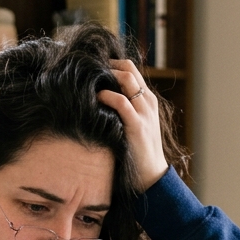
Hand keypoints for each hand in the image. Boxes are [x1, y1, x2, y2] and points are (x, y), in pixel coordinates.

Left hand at [98, 59, 168, 192]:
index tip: (94, 67)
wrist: (151, 176)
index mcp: (147, 99)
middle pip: (128, 68)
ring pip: (127, 79)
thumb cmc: (137, 152)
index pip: (131, 69)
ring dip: (106, 76)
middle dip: (107, 65)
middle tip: (87, 70)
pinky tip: (95, 98)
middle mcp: (148, 101)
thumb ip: (124, 109)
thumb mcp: (134, 124)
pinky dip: (107, 96)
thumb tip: (99, 98)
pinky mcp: (137, 125)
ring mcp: (144, 112)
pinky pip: (121, 102)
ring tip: (89, 81)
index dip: (112, 63)